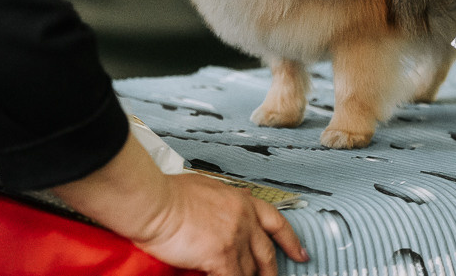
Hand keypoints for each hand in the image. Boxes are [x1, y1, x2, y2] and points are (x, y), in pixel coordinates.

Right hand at [52, 129, 307, 275]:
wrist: (155, 201)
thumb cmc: (169, 194)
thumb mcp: (205, 188)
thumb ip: (221, 201)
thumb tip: (221, 210)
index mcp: (241, 201)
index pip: (276, 222)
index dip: (291, 241)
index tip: (300, 253)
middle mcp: (243, 219)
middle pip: (266, 252)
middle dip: (271, 271)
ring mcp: (235, 238)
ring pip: (250, 270)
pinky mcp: (222, 256)